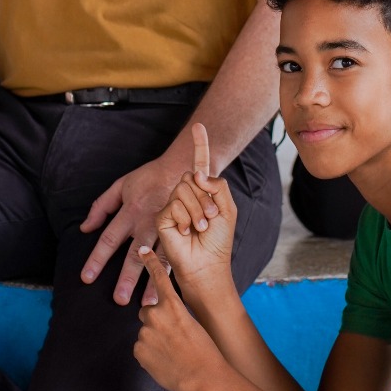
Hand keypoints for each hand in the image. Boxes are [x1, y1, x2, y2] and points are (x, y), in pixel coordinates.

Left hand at [79, 153, 185, 304]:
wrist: (183, 167)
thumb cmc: (149, 177)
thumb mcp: (121, 185)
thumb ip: (101, 206)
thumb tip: (85, 228)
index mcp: (130, 212)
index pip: (109, 240)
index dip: (97, 259)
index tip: (87, 278)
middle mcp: (147, 223)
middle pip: (134, 255)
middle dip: (126, 278)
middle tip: (119, 300)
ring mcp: (167, 229)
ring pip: (158, 259)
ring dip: (153, 283)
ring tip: (148, 304)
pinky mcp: (182, 232)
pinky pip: (177, 255)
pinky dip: (173, 274)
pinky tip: (171, 291)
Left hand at [134, 247, 226, 390]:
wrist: (204, 379)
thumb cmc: (206, 352)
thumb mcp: (193, 324)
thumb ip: (174, 317)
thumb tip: (163, 322)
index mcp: (173, 305)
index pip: (159, 278)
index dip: (150, 262)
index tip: (142, 250)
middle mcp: (156, 315)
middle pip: (148, 312)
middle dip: (156, 321)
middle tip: (173, 337)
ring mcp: (145, 334)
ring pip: (146, 332)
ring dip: (154, 340)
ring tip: (172, 353)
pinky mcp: (139, 351)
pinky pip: (142, 349)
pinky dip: (150, 355)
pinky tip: (165, 362)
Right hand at [155, 124, 238, 302]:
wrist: (207, 264)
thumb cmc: (218, 241)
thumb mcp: (227, 208)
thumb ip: (217, 185)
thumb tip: (196, 174)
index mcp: (202, 192)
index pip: (200, 163)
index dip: (200, 144)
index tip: (199, 126)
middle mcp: (185, 196)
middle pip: (193, 177)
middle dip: (206, 198)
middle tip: (209, 219)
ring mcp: (172, 205)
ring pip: (185, 189)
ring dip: (198, 210)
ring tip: (199, 228)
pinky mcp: (162, 217)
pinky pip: (176, 204)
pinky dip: (187, 218)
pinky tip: (187, 232)